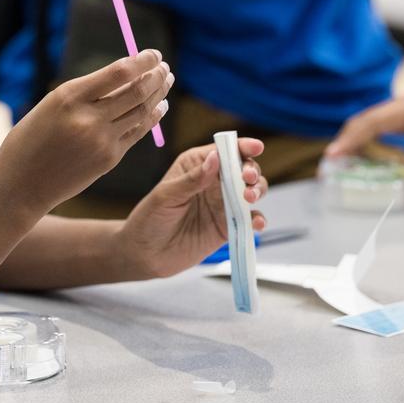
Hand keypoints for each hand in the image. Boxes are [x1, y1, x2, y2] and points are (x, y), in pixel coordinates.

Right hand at [0, 50, 173, 220]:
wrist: (21, 184)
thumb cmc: (31, 139)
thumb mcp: (50, 106)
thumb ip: (85, 92)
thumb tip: (124, 74)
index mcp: (68, 97)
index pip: (119, 72)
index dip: (143, 60)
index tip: (154, 54)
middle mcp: (88, 118)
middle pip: (137, 91)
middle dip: (156, 76)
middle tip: (164, 67)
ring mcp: (101, 141)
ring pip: (142, 111)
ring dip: (158, 93)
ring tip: (165, 81)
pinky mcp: (109, 159)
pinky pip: (137, 132)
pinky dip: (152, 116)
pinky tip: (158, 107)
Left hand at [114, 141, 267, 280]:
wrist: (145, 255)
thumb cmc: (149, 219)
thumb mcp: (166, 196)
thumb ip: (192, 179)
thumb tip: (215, 157)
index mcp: (196, 166)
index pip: (224, 150)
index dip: (242, 147)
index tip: (256, 148)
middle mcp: (213, 182)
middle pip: (243, 169)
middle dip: (252, 170)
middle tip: (247, 179)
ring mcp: (223, 205)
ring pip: (251, 191)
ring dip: (257, 191)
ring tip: (249, 198)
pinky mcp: (228, 227)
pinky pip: (249, 220)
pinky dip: (258, 219)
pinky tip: (256, 223)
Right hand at [325, 66, 403, 173]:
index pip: (369, 125)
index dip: (348, 142)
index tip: (330, 157)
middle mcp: (401, 106)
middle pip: (361, 123)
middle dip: (342, 145)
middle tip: (329, 169)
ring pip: (369, 122)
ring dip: (353, 142)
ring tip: (343, 166)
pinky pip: (382, 124)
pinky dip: (368, 139)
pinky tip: (372, 154)